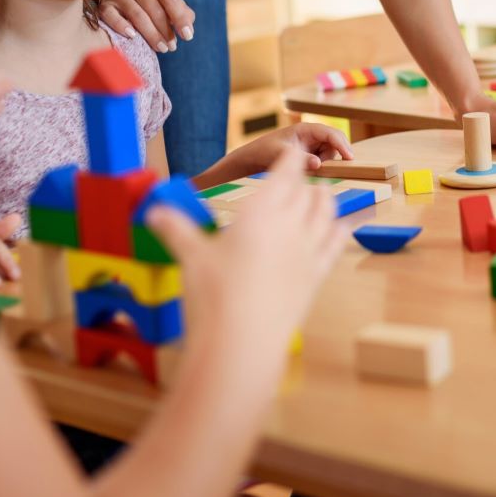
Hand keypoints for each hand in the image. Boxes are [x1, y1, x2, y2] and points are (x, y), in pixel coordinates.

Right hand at [98, 0, 195, 53]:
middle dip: (165, 30)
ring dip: (151, 34)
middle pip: (154, 9)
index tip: (187, 36)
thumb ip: (181, 12)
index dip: (180, 18)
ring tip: (161, 48)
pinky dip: (122, 26)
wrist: (118, 1)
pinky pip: (113, 17)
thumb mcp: (166, 4)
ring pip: (137, 15)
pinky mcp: (105, 5)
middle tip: (172, 47)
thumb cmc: (148, 4)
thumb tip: (188, 25)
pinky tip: (132, 37)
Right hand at [146, 147, 345, 353]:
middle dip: (304, 181)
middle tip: (296, 179)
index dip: (290, 159)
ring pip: (327, 213)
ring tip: (318, 196)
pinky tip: (343, 227)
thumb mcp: (191, 256)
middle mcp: (291, 225)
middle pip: (308, 192)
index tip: (293, 150)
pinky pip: (336, 245)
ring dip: (324, 200)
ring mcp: (308, 251)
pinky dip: (340, 231)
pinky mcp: (316, 277)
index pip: (285, 173)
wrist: (242, 346)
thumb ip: (175, 228)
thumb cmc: (214, 296)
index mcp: (262, 211)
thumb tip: (152, 212)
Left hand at [239, 123, 352, 172]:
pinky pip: (324, 159)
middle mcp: (311, 134)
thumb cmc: (265, 151)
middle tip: (330, 167)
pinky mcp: (310, 152)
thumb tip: (319, 163)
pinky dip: (321, 165)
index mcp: (305, 129)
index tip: (349, 157)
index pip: (330, 133)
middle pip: (334, 141)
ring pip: (331, 152)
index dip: (342, 144)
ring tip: (309, 169)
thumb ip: (301, 159)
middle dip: (336, 154)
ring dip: (326, 162)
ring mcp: (311, 143)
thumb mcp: (281, 154)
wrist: (255, 157)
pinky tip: (309, 170)